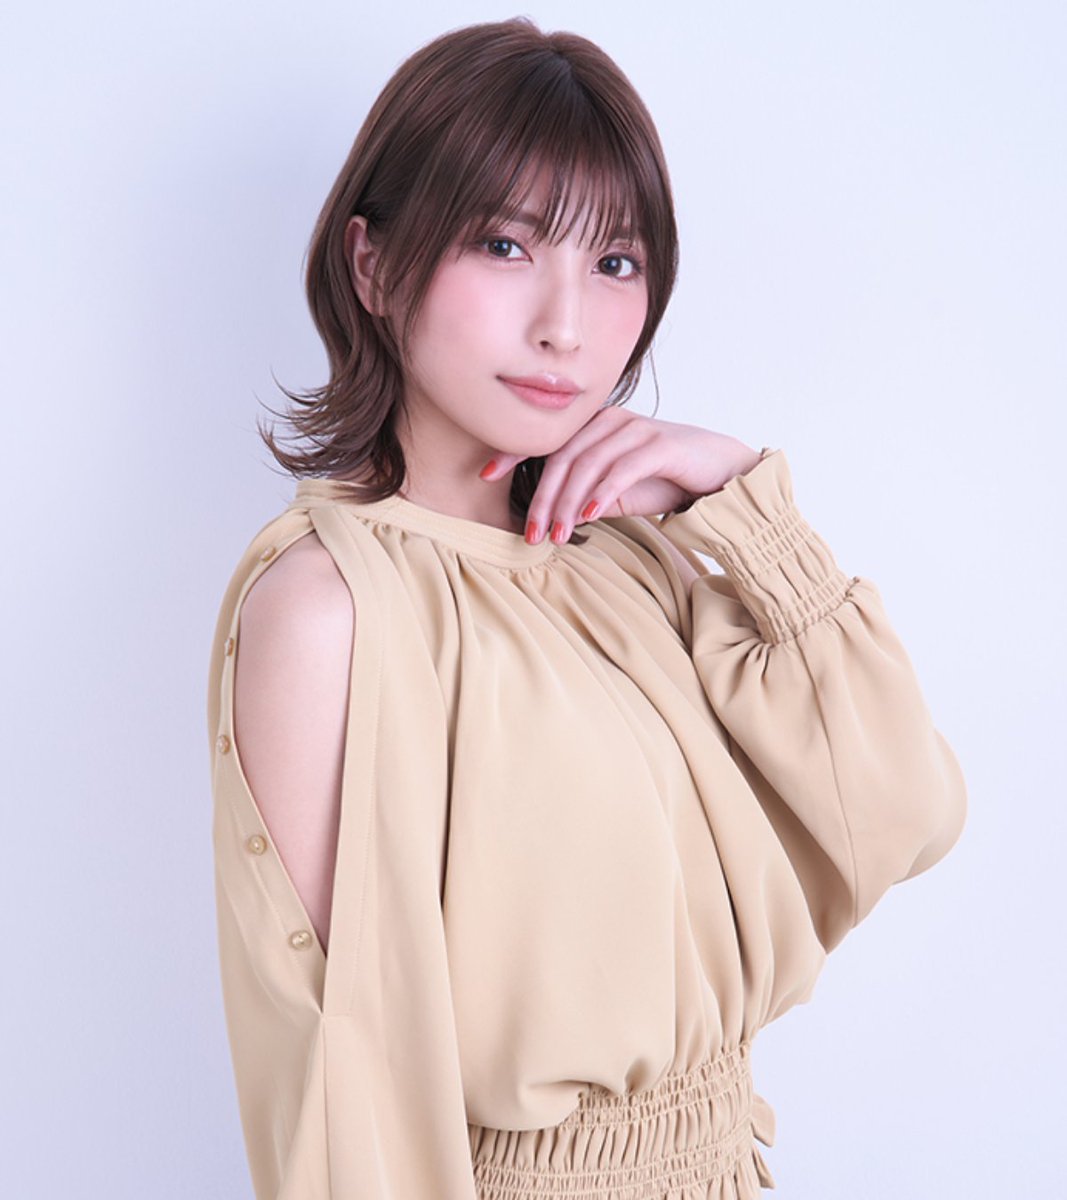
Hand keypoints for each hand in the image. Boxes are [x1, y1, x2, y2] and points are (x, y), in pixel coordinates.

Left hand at [477, 406, 763, 543]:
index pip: (545, 437)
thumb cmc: (665, 478)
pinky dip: (601, 494)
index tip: (483, 475)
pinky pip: (620, 469)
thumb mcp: (616, 491)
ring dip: (568, 504)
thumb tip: (550, 517)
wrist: (720, 472)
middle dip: (542, 498)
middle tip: (530, 533)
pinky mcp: (659, 445)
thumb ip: (584, 495)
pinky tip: (589, 517)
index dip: (511, 452)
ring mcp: (634, 429)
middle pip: (561, 457)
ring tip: (558, 535)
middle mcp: (610, 420)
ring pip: (586, 466)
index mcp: (594, 425)